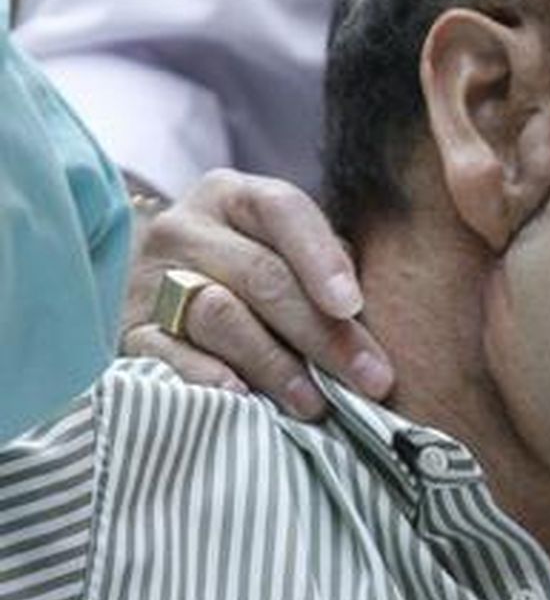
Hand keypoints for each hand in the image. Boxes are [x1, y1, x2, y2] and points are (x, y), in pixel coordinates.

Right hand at [121, 169, 393, 418]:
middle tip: (369, 379)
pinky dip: (207, 377)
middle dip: (323, 333)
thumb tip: (371, 318)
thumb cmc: (249, 267)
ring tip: (317, 404)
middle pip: (261, 275)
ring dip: (276, 364)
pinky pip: (167, 354)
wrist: (154, 283)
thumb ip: (328, 264)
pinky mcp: (128, 330)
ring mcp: (150, 279)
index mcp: (233, 196)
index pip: (282, 209)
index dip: (321, 257)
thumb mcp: (285, 248)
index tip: (353, 306)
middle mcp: (187, 228)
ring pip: (219, 316)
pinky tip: (243, 399)